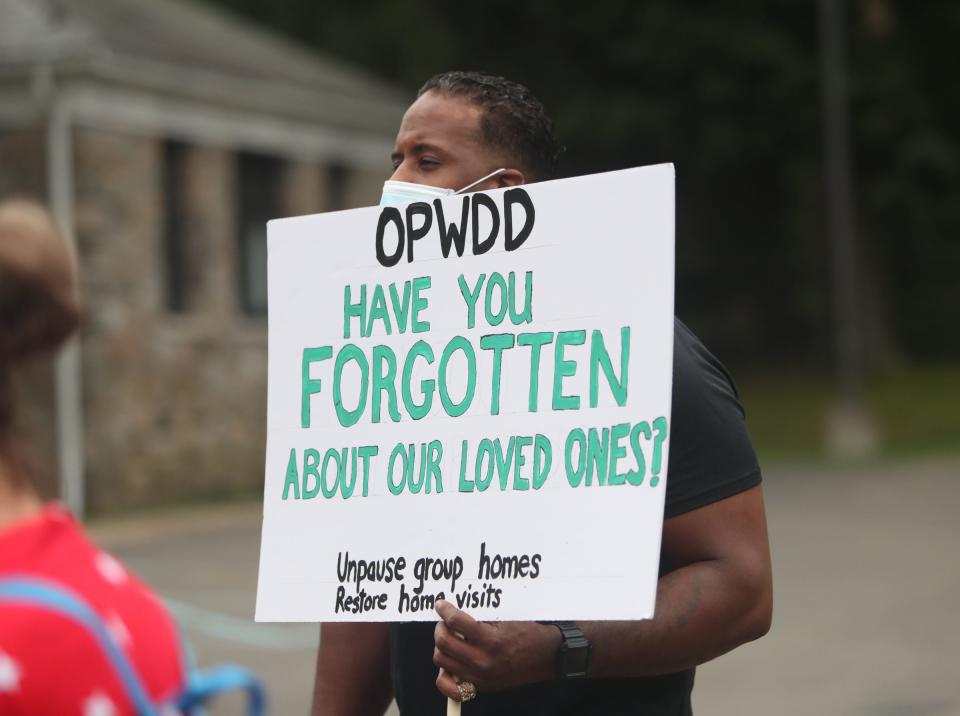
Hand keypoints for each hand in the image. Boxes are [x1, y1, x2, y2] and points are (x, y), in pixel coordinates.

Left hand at [433, 600, 560, 698]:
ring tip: (449, 638)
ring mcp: (480, 677)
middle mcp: (483, 661)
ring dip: (441, 646)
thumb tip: (456, 611)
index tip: (441, 605)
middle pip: (443, 643)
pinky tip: (450, 661)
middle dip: (440, 628)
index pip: (456, 622)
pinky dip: (444, 675)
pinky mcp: (480, 686)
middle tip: (445, 622)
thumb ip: (480, 617)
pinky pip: (449, 687)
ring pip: (441, 661)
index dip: (444, 610)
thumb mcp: (506, 619)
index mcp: (491, 640)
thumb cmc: (528, 633)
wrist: (546, 656)